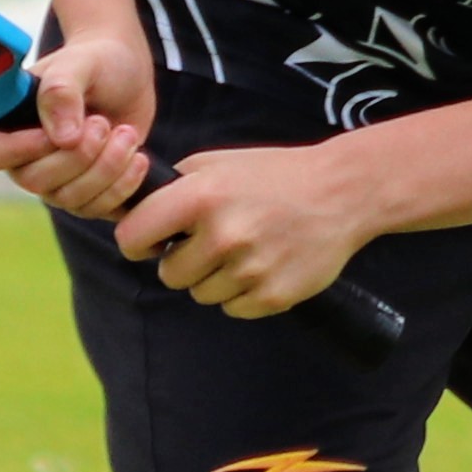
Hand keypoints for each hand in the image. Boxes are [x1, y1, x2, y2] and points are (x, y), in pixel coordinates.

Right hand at [0, 28, 155, 218]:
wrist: (125, 73)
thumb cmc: (94, 61)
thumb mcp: (79, 63)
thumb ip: (62, 90)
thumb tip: (62, 139)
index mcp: (0, 123)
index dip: (17, 151)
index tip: (55, 134)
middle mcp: (20, 157)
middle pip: (34, 182)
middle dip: (78, 155)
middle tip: (103, 123)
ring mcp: (52, 179)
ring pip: (69, 199)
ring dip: (106, 168)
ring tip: (127, 133)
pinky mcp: (85, 193)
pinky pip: (96, 209)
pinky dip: (123, 186)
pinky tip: (138, 157)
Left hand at [110, 139, 378, 320]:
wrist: (342, 192)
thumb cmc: (273, 175)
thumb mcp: (217, 163)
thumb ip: (173, 185)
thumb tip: (129, 210)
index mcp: (201, 197)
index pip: (134, 236)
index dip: (137, 241)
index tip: (149, 242)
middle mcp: (222, 235)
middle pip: (168, 275)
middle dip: (181, 261)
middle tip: (209, 243)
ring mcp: (249, 269)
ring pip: (201, 294)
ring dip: (213, 278)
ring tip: (243, 250)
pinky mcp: (273, 295)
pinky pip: (233, 308)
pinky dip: (242, 293)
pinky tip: (262, 266)